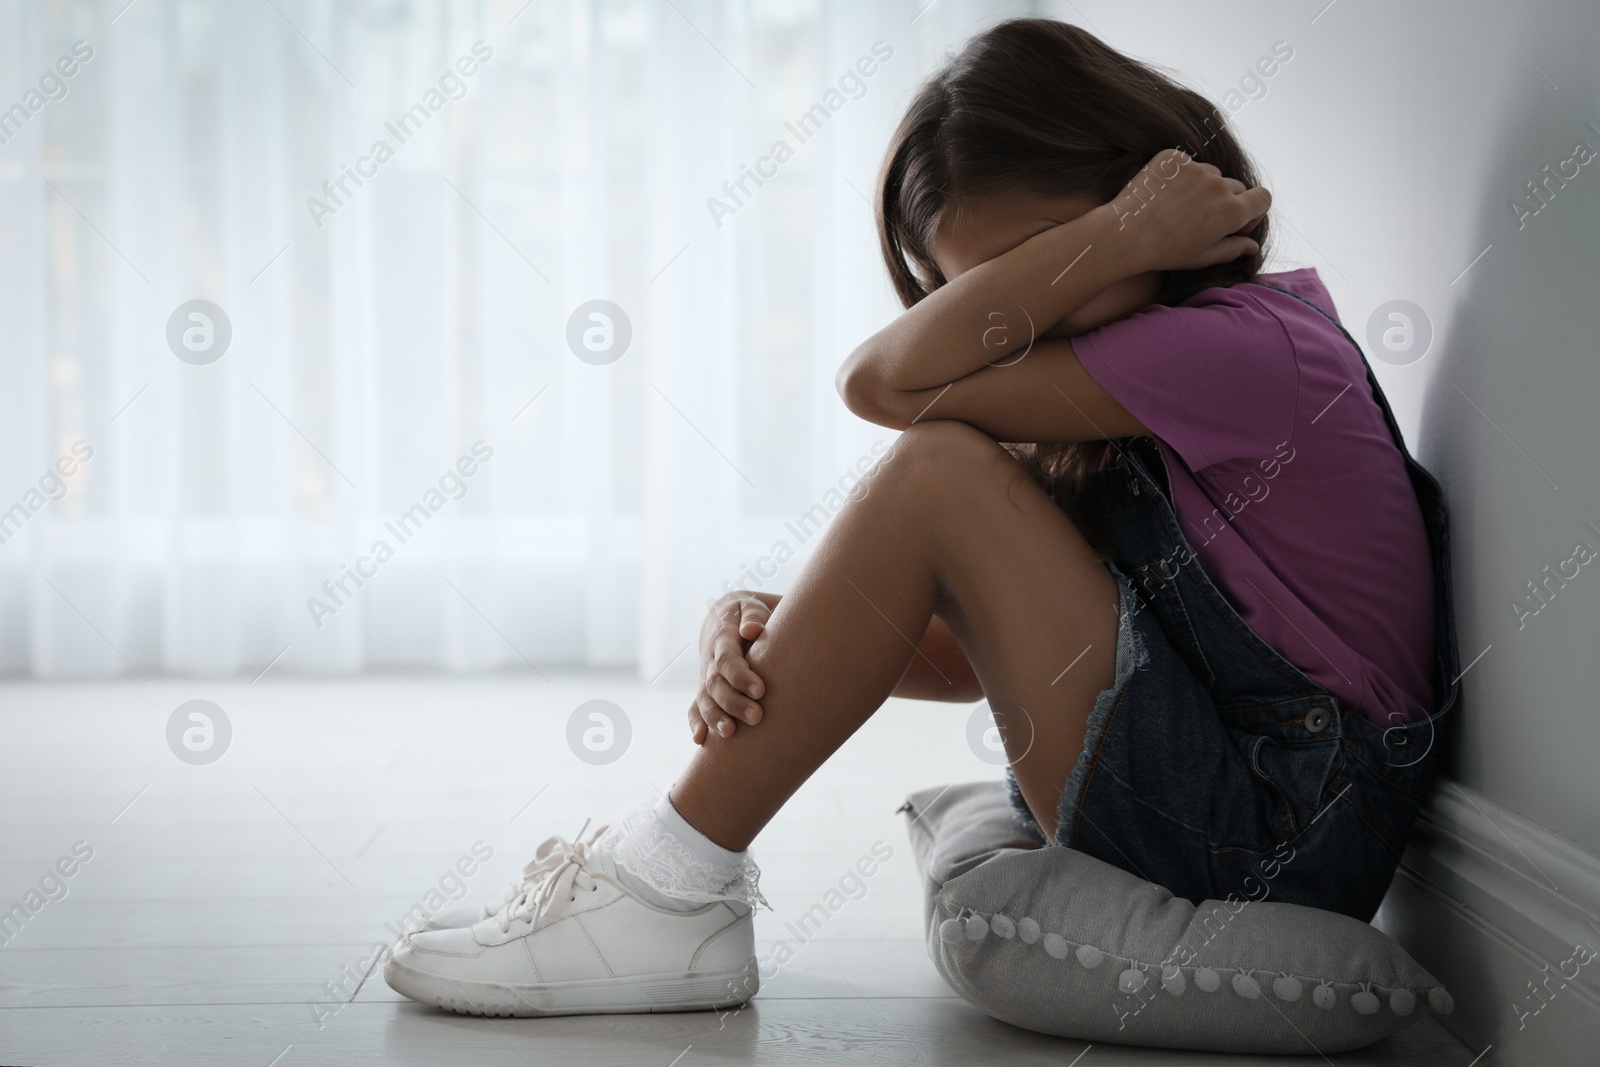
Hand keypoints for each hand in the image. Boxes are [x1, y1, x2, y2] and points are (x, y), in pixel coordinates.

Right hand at [688, 591, 770, 744]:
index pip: (726, 658)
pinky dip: (697, 722)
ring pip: (704, 698)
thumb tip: (752, 630)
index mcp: (722, 636)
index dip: (740, 676)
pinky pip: (696, 706)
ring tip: (729, 734)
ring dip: (714, 717)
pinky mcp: (706, 688)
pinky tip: (701, 741)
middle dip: (733, 702)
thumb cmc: (752, 611)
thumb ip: (754, 614)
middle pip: (715, 683)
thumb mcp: (753, 605)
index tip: (760, 691)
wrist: (728, 614)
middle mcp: (710, 658)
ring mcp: (706, 675)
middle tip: (756, 717)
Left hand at [1106, 149, 1270, 272]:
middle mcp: (1219, 185)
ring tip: (1178, 208)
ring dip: (1203, 187)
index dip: (1253, 211)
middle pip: (1236, 187)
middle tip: (1201, 219)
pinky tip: (1164, 195)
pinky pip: (1187, 164)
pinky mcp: (1174, 158)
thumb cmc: (1164, 252)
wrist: (1123, 235)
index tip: (1236, 222)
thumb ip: (1233, 249)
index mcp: (1232, 211)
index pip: (1263, 198)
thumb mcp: (1202, 257)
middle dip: (1226, 201)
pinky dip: (1180, 176)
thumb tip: (1253, 246)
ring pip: (1211, 174)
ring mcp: (1196, 168)